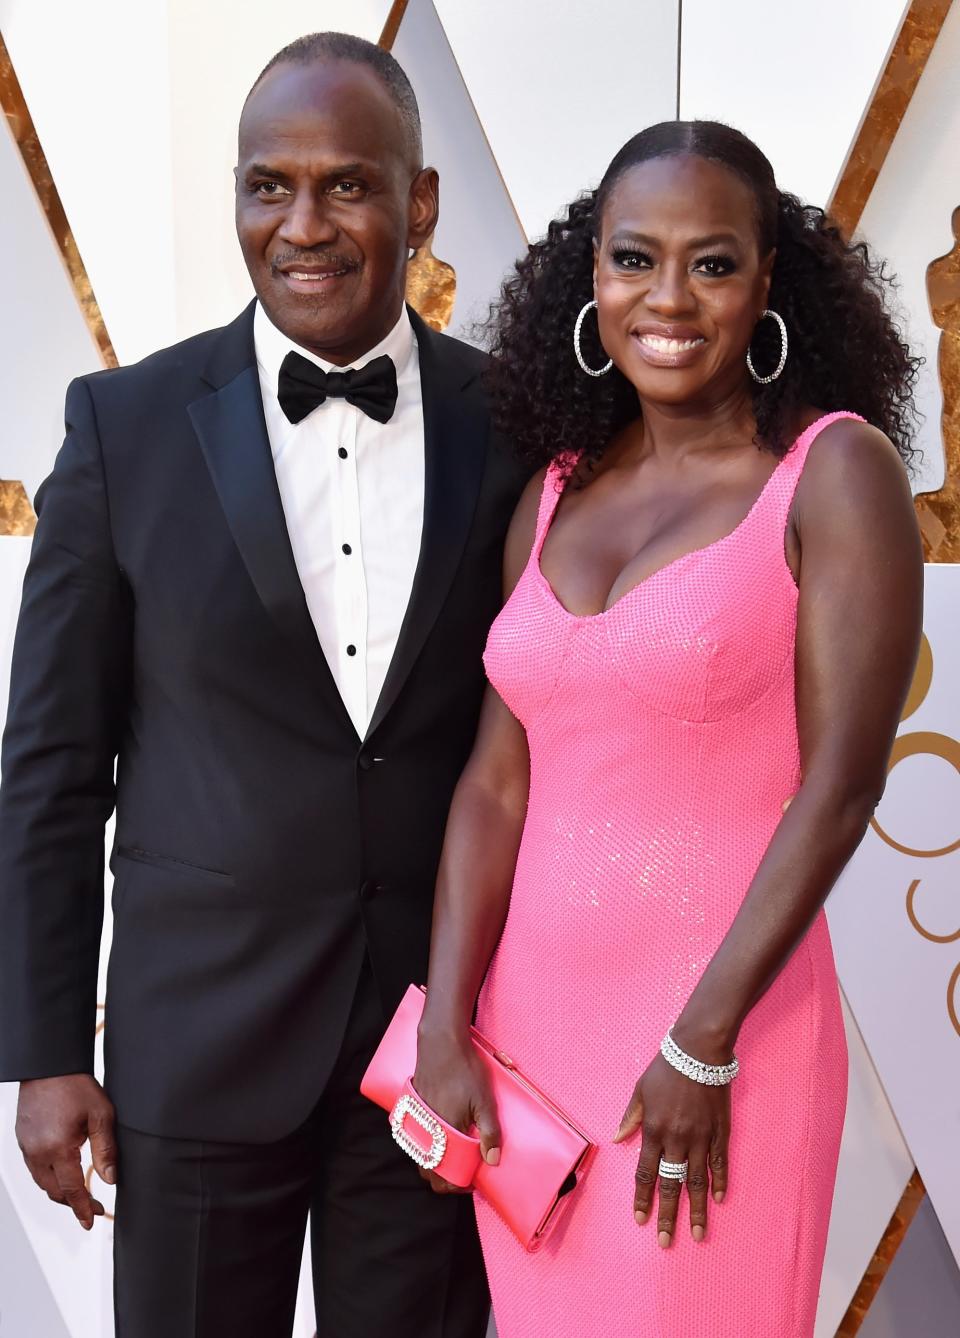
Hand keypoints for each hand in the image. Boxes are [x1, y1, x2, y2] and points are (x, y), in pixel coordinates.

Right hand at [16, 1075, 116, 1229]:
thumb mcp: (101, 1115)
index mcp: (57, 1149)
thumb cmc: (76, 1087)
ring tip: (79, 1193)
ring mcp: (27, 1147)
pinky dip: (49, 1177)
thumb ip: (106, 1149)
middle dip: (73, 1203)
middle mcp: (37, 1153)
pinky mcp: (23, 1139)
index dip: (82, 1208)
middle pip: (54, 1190)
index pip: (71, 1189)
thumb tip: (111, 1180)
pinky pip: (35, 1168)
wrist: (49, 1066)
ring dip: (60, 1191)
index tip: (90, 1221)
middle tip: (93, 1206)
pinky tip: (62, 1173)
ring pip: (42, 1182)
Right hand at [412, 1026, 500, 1194]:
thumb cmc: (465, 1070)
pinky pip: (414, 1139)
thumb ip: (490, 1132)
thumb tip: (492, 1160)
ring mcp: (417, 1120)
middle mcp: (426, 1131)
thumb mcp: (485, 1100)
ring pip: (419, 1155)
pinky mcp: (412, 1109)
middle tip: (462, 1172)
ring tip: (452, 1158)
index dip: (458, 1185)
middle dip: (444, 1178)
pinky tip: (439, 1139)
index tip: (471, 1182)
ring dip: (434, 1163)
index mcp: (444, 1133)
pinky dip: (425, 1147)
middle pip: (428, 1170)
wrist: (441, 1043)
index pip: (444, 1176)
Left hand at [614, 1051, 729, 1246]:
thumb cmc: (666, 1068)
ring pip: (697, 1180)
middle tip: (666, 1241)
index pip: (646, 1173)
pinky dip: (719, 1181)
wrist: (699, 1051)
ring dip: (696, 1209)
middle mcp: (676, 1138)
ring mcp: (700, 1137)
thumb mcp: (640, 1090)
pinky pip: (719, 1163)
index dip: (643, 1199)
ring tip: (697, 1233)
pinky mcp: (719, 1132)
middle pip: (671, 1184)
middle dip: (668, 1215)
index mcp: (654, 1129)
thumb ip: (631, 1117)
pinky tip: (718, 1200)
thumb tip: (617, 1139)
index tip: (641, 1220)